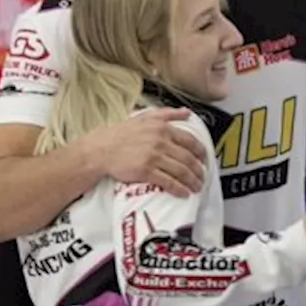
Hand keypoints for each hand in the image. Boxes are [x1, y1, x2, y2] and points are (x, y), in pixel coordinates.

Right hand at [77, 108, 208, 196]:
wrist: (101, 149)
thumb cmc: (121, 134)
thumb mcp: (144, 117)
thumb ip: (167, 114)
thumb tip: (187, 112)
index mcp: (162, 128)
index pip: (190, 141)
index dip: (201, 152)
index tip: (205, 160)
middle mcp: (160, 141)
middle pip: (188, 158)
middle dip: (199, 170)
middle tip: (202, 177)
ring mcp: (154, 156)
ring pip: (181, 171)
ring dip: (192, 181)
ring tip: (196, 187)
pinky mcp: (146, 171)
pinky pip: (168, 182)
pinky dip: (179, 189)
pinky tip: (184, 193)